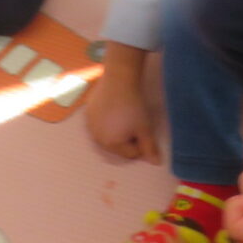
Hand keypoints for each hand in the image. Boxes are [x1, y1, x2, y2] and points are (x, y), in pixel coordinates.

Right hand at [84, 45, 159, 161]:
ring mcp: (90, 126)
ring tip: (123, 114)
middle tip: (133, 121)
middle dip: (126, 138)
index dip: (140, 143)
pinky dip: (106, 120)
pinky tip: (112, 107)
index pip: (131, 153)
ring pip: (107, 135)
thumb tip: (156, 163)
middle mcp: (97, 139)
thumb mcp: (145, 128)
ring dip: (115, 130)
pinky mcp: (87, 113)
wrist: (119, 80)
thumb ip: (149, 147)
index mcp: (111, 145)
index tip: (142, 128)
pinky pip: (99, 123)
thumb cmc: (134, 106)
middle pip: (117, 146)